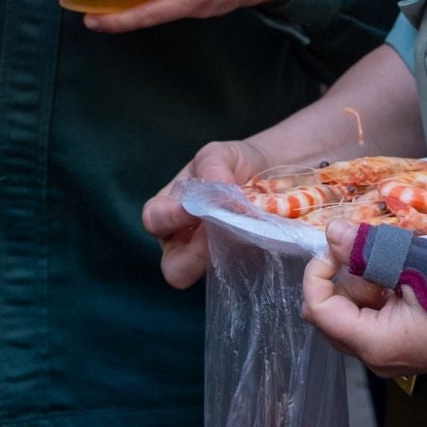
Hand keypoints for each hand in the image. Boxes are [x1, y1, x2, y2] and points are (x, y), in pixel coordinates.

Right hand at [142, 139, 269, 288]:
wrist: (271, 174)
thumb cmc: (233, 164)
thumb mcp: (220, 153)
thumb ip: (213, 166)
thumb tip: (218, 193)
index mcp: (167, 210)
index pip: (155, 220)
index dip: (170, 218)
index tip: (194, 209)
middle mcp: (182, 241)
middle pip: (174, 267)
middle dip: (196, 254)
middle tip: (221, 232)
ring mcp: (209, 259)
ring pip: (210, 273)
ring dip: (229, 254)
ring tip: (249, 229)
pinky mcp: (238, 267)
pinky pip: (241, 272)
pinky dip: (254, 255)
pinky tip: (264, 235)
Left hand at [301, 221, 426, 378]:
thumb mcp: (418, 266)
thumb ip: (371, 250)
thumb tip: (333, 233)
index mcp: (374, 343)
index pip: (318, 309)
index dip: (318, 272)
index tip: (340, 244)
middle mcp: (375, 357)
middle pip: (329, 314)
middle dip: (341, 277)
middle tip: (371, 252)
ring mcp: (389, 354)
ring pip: (351, 314)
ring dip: (362, 282)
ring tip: (398, 266)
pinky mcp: (402, 346)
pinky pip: (372, 317)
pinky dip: (378, 292)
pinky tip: (404, 278)